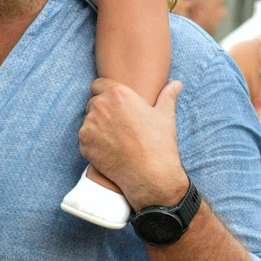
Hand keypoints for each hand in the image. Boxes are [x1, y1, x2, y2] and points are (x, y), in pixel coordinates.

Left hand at [78, 79, 187, 210]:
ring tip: (116, 140)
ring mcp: (89, 124)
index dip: (106, 94)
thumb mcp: (166, 116)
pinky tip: (110, 150)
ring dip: (97, 127)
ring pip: (88, 120)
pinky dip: (93, 143)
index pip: (99, 85)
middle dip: (102, 111)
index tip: (113, 105)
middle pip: (93, 103)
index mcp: (118, 94)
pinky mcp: (83, 142)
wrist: (150, 176)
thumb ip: (168, 95)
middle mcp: (100, 105)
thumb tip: (177, 84)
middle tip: (118, 126)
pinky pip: (85, 138)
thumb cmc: (160, 144)